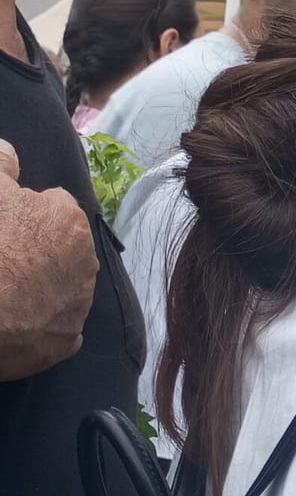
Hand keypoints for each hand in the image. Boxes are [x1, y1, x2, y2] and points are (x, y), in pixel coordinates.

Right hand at [0, 139, 95, 380]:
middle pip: (60, 248)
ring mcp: (78, 305)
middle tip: (0, 259)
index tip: (2, 225)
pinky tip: (14, 324)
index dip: (22, 213)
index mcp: (70, 221)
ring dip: (39, 287)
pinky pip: (56, 329)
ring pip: (60, 287)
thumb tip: (9, 152)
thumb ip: (1, 163)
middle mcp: (86, 262)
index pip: (51, 205)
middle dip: (35, 251)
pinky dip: (39, 327)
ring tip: (3, 292)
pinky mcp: (65, 343)